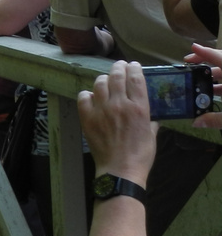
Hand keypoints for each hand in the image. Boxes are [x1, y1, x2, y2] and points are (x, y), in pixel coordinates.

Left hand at [77, 61, 157, 183]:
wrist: (120, 169)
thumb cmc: (141, 154)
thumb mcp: (152, 134)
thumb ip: (150, 120)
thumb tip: (150, 114)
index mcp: (139, 108)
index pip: (135, 79)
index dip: (134, 68)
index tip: (133, 65)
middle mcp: (119, 105)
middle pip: (117, 76)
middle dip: (119, 67)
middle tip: (120, 66)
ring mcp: (101, 110)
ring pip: (99, 83)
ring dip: (104, 79)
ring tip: (106, 80)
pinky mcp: (87, 117)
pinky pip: (83, 97)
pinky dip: (88, 94)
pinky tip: (92, 97)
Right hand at [184, 44, 221, 127]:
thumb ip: (217, 119)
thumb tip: (196, 122)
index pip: (219, 57)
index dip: (204, 51)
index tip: (191, 47)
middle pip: (221, 61)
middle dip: (205, 62)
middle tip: (188, 63)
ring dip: (214, 74)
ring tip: (198, 80)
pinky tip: (214, 91)